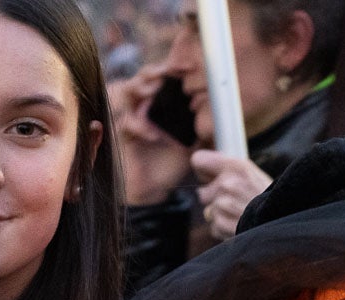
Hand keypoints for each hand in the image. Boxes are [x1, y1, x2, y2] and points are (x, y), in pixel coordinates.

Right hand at [111, 64, 192, 205]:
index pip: (161, 78)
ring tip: (153, 90)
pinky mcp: (124, 136)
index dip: (172, 68)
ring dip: (140, 88)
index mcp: (159, 104)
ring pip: (128, 92)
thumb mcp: (192, 143)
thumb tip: (220, 117)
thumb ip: (201, 127)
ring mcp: (132, 119)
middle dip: (153, 71)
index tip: (187, 66)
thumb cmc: (170, 164)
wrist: (154, 188)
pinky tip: (154, 135)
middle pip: (142, 78)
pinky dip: (140, 127)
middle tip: (167, 72)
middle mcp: (143, 107)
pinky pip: (127, 124)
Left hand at [191, 149, 272, 241]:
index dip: (204, 172)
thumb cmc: (273, 202)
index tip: (210, 178)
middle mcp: (227, 183)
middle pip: (203, 193)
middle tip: (236, 204)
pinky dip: (225, 229)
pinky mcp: (221, 223)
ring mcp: (222, 204)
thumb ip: (232, 172)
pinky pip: (214, 227)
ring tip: (242, 217)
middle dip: (216, 200)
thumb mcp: (255, 176)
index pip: (199, 160)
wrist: (286, 223)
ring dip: (222, 217)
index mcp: (236, 166)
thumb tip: (212, 176)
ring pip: (209, 212)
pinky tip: (241, 226)